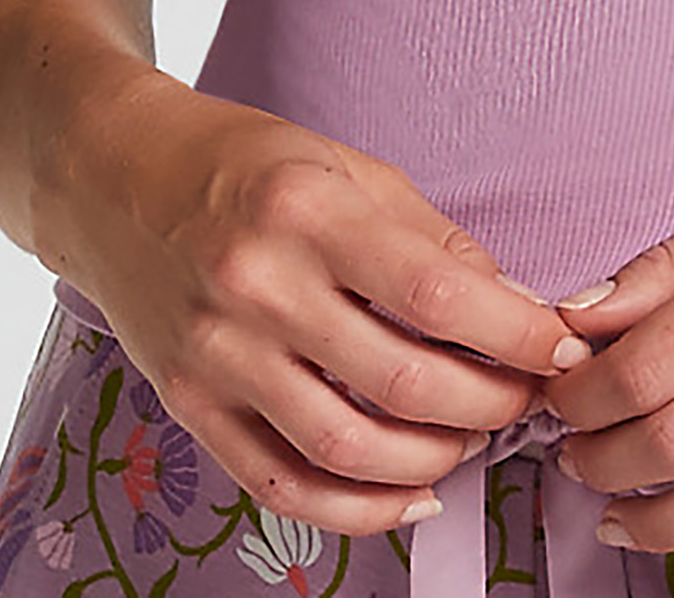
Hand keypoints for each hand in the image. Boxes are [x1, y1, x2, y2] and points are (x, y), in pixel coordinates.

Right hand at [46, 74, 592, 531]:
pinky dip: (356, 509)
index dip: (515, 333)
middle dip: (489, 404)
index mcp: (307, 212)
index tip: (560, 346)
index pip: (436, 294)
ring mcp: (218, 356)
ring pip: (347, 448)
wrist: (113, 179)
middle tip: (527, 399)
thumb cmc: (242, 163)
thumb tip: (513, 305)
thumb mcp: (346, 167)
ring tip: (473, 441)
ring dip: (432, 461)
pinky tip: (408, 498)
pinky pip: (282, 485)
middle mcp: (258, 288)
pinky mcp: (191, 409)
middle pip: (401, 383)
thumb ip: (429, 238)